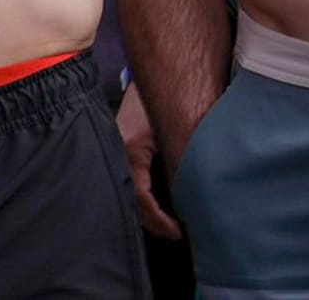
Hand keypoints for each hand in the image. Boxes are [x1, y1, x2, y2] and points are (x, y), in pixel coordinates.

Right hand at [117, 84, 179, 239]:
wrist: (150, 76)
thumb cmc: (160, 102)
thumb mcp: (173, 132)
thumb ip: (179, 164)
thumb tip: (192, 196)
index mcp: (130, 153)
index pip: (142, 199)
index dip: (160, 220)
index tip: (178, 231)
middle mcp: (118, 155)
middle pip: (132, 202)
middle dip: (153, 221)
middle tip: (176, 232)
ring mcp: (116, 152)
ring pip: (129, 193)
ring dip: (147, 210)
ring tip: (168, 222)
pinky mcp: (120, 149)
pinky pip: (129, 180)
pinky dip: (143, 196)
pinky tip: (156, 202)